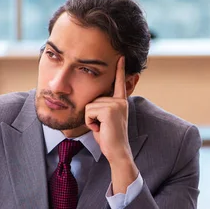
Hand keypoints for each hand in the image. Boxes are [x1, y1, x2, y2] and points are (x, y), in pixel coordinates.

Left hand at [85, 56, 137, 193]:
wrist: (117, 152)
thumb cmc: (109, 138)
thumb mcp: (104, 120)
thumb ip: (102, 108)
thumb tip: (92, 102)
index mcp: (121, 102)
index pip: (120, 83)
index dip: (120, 70)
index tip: (120, 57)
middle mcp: (120, 101)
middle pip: (93, 98)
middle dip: (91, 115)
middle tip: (102, 127)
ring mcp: (115, 105)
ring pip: (89, 105)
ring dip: (90, 120)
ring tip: (102, 128)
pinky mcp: (109, 110)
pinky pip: (88, 111)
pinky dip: (90, 122)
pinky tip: (100, 129)